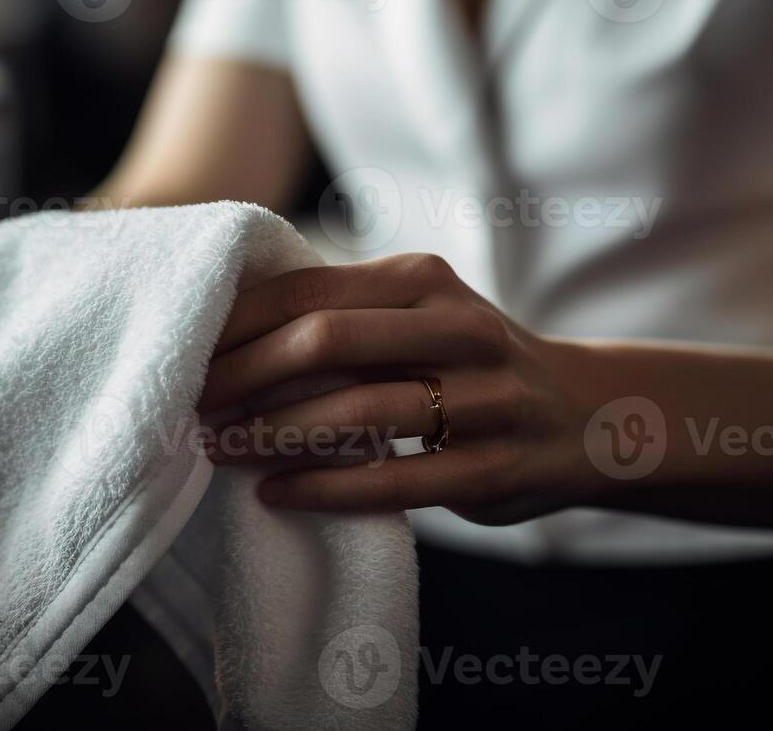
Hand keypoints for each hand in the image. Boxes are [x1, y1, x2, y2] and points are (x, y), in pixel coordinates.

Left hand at [199, 253, 588, 524]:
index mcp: (425, 279)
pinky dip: (323, 489)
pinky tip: (275, 493)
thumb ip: (347, 312)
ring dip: (272, 434)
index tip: (186, 352)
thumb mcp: (421, 313)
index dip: (238, 324)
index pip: (308, 290)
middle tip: (191, 404)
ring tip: (219, 450)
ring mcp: (484, 399)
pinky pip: (393, 481)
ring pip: (356, 412)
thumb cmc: (470, 362)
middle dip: (244, 375)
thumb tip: (228, 326)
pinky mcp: (493, 468)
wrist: (586, 415)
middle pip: (326, 340)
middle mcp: (459, 327)